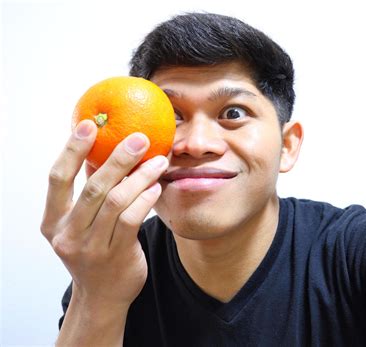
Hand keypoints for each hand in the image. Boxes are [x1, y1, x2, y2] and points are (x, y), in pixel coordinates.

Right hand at [41, 119, 167, 309]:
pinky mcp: (116, 255)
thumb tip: (99, 152)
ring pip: (116, 201)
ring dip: (140, 177)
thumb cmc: (94, 251)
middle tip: (139, 137)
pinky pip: (132, 219)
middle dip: (118, 158)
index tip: (88, 124)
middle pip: (93, 187)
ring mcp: (91, 247)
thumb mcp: (81, 224)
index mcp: (53, 221)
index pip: (58, 179)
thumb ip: (87, 191)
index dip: (72, 149)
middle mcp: (68, 234)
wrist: (103, 297)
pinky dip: (145, 198)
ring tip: (158, 160)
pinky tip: (157, 186)